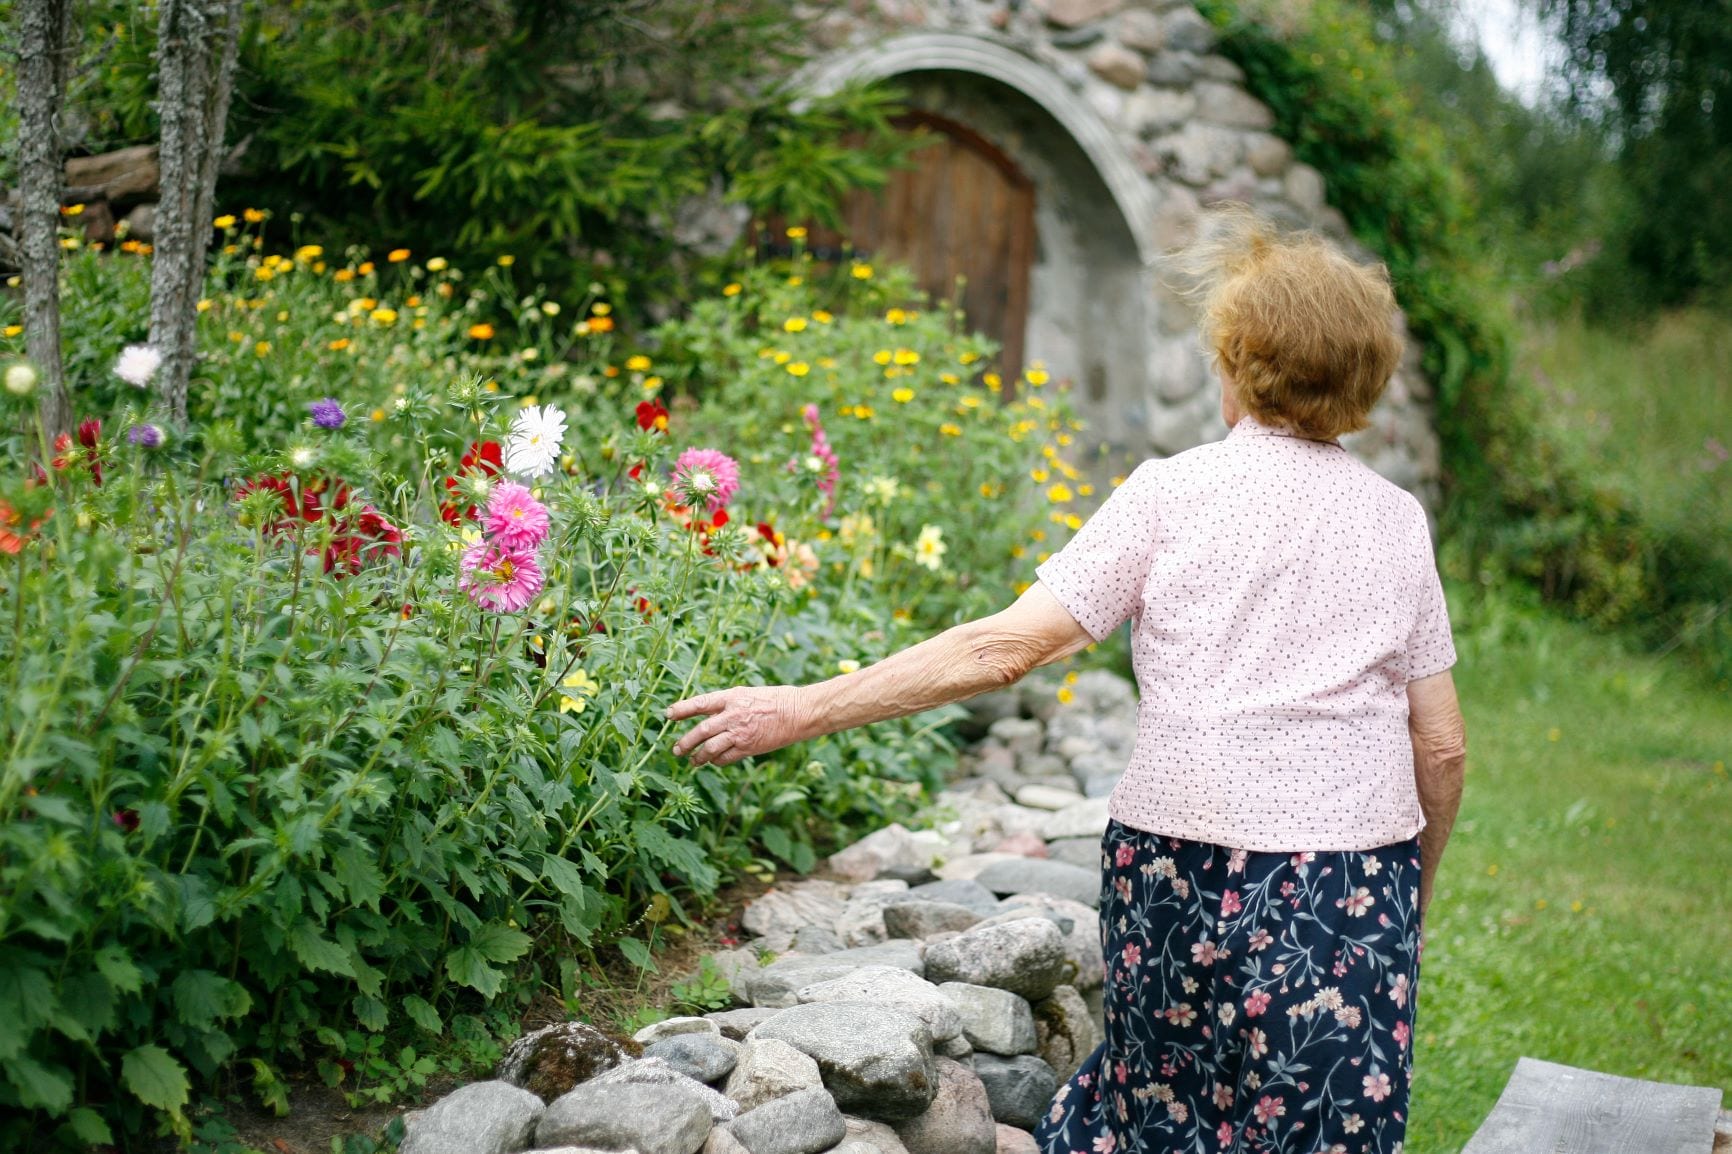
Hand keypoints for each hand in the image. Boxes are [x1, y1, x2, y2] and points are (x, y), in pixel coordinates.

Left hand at [667, 685, 808, 765]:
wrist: (799, 712)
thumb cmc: (776, 699)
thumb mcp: (748, 693)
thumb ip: (728, 704)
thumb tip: (709, 714)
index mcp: (732, 697)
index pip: (700, 703)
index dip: (682, 709)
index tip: (668, 715)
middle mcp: (733, 715)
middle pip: (701, 730)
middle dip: (686, 741)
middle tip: (676, 749)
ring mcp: (741, 733)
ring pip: (711, 747)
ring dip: (699, 756)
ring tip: (692, 761)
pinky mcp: (749, 747)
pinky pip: (726, 758)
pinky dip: (717, 761)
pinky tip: (714, 762)